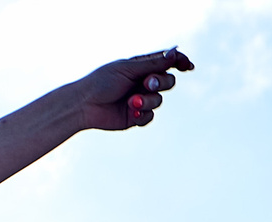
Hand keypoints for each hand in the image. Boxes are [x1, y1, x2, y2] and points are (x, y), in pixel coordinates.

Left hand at [68, 47, 191, 131]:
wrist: (83, 105)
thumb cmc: (101, 82)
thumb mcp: (128, 69)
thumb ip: (153, 64)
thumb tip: (175, 54)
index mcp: (141, 67)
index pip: (167, 63)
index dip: (180, 63)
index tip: (188, 66)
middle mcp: (143, 83)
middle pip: (169, 81)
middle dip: (162, 82)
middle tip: (148, 83)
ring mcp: (140, 100)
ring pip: (159, 100)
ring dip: (149, 100)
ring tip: (132, 101)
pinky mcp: (135, 117)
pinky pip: (150, 117)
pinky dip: (143, 114)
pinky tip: (133, 112)